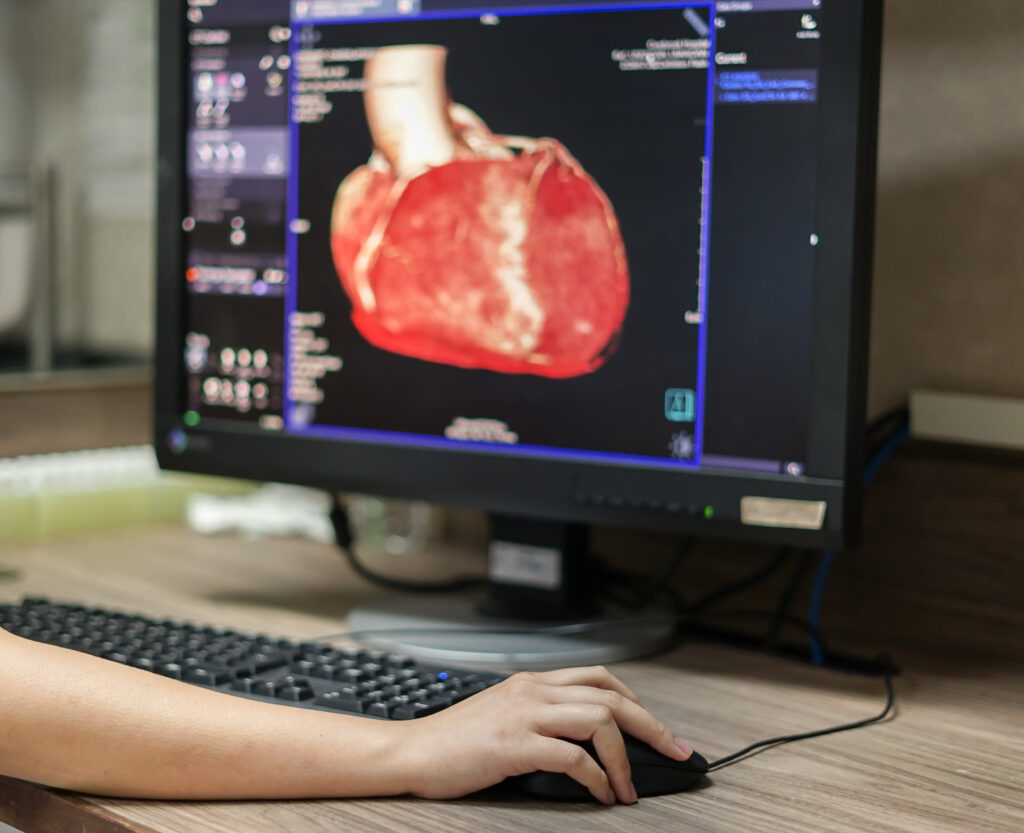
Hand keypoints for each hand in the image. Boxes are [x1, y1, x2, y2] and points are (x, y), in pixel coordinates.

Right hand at [401, 666, 693, 804]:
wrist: (413, 751)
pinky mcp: (515, 745)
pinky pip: (572, 758)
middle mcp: (534, 691)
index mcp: (533, 681)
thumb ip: (540, 715)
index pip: (599, 677)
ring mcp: (525, 715)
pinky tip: (602, 794)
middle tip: (677, 751)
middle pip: (610, 697)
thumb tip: (585, 741)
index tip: (657, 728)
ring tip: (631, 786)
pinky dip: (596, 778)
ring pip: (599, 721)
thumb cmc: (456, 740)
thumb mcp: (503, 713)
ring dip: (626, 757)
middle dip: (651, 726)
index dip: (635, 701)